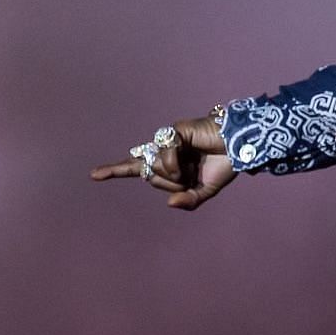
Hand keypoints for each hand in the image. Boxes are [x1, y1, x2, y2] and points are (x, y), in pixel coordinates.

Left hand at [89, 113, 236, 210]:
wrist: (241, 148)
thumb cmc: (224, 165)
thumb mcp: (205, 191)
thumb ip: (188, 200)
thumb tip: (169, 203)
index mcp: (169, 165)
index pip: (137, 168)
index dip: (115, 170)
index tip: (94, 175)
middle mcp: (164, 152)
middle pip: (149, 175)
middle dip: (169, 183)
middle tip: (190, 177)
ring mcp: (168, 141)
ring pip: (155, 166)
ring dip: (174, 175)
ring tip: (194, 166)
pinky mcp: (175, 132)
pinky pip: (164, 153)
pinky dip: (175, 163)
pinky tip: (190, 159)